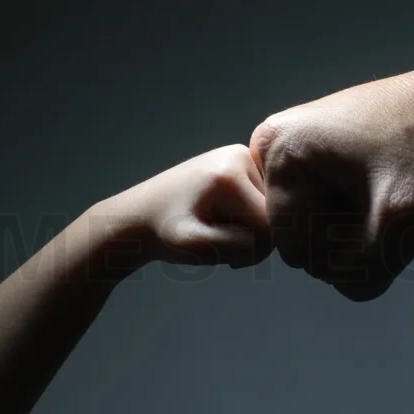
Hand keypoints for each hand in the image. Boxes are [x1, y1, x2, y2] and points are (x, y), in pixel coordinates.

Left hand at [92, 144, 271, 271]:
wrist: (139, 215)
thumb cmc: (162, 233)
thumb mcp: (194, 246)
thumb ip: (235, 245)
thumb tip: (271, 236)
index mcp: (232, 171)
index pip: (271, 224)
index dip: (254, 250)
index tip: (228, 258)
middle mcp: (242, 155)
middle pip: (275, 215)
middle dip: (252, 241)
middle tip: (219, 246)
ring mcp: (243, 158)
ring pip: (272, 212)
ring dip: (250, 233)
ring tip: (218, 235)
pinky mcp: (242, 166)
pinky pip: (263, 203)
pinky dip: (249, 222)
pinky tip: (225, 225)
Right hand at [249, 51, 413, 300]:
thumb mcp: (400, 226)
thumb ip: (361, 274)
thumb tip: (349, 282)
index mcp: (279, 149)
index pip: (296, 249)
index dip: (348, 247)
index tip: (386, 205)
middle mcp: (276, 147)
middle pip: (303, 243)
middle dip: (353, 238)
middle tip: (394, 197)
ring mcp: (299, 152)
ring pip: (322, 235)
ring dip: (363, 230)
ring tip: (396, 190)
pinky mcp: (321, 159)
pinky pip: (335, 216)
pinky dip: (367, 219)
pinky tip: (391, 188)